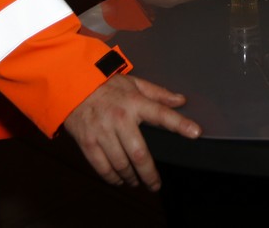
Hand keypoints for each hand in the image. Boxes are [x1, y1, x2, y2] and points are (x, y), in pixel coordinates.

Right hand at [62, 73, 200, 191]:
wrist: (72, 84)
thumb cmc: (106, 84)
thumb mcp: (134, 83)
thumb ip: (158, 94)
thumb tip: (181, 100)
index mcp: (134, 102)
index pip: (161, 114)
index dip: (180, 124)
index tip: (195, 133)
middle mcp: (119, 119)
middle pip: (139, 153)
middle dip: (149, 173)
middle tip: (155, 184)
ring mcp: (102, 132)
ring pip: (121, 164)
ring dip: (131, 177)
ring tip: (136, 181)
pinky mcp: (88, 142)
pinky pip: (102, 167)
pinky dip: (112, 177)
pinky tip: (119, 179)